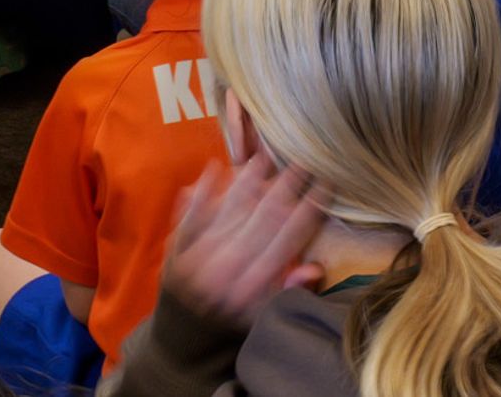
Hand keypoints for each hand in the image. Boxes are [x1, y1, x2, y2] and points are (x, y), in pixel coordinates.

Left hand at [161, 155, 328, 327]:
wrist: (181, 346)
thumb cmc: (234, 327)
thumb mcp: (267, 320)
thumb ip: (291, 293)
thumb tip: (315, 267)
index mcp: (252, 288)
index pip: (286, 240)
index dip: (308, 211)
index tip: (325, 185)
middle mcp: (225, 271)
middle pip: (261, 219)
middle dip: (286, 187)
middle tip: (304, 160)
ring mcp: (196, 259)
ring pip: (229, 211)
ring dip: (249, 180)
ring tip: (267, 155)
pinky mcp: (175, 253)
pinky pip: (189, 217)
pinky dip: (201, 193)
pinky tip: (214, 167)